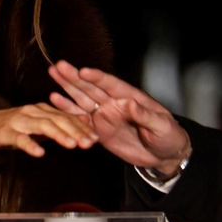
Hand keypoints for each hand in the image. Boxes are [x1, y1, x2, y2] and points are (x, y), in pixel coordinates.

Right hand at [0, 103, 97, 157]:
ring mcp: (18, 121)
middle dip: (75, 130)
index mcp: (42, 110)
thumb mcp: (38, 126)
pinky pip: (19, 138)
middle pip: (57, 119)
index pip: (66, 117)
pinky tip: (40, 153)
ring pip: (42, 125)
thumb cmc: (15, 128)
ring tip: (71, 145)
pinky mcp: (5, 132)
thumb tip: (82, 124)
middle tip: (89, 143)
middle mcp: (32, 112)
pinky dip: (30, 145)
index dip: (82, 127)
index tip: (95, 138)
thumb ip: (58, 125)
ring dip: (58, 134)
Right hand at [47, 61, 189, 175]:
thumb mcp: (162, 125)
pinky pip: (81, 119)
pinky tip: (55, 100)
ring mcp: (105, 116)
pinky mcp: (99, 130)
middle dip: (75, 77)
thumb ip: (145, 115)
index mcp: (130, 97)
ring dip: (67, 87)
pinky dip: (68, 110)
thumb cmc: (168, 136)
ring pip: (82, 99)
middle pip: (91, 88)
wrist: (164, 155)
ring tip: (53, 74)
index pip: (111, 84)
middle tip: (58, 66)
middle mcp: (114, 103)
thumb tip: (129, 104)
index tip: (83, 71)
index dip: (97, 78)